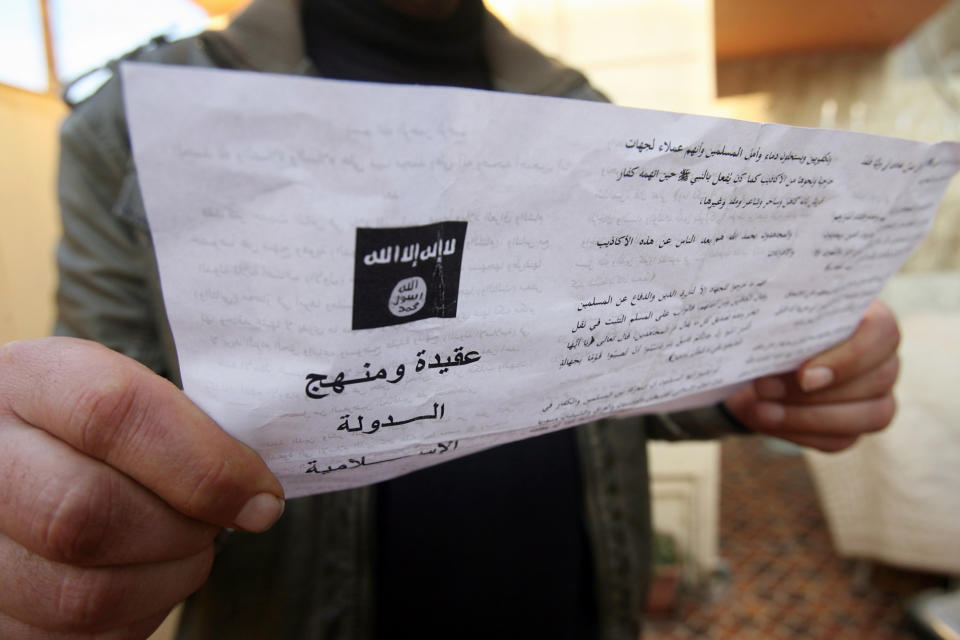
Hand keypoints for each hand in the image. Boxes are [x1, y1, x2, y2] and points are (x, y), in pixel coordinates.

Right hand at [0, 337, 283, 638]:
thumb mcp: (126, 388)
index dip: (204, 463)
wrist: (19, 461)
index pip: (113, 413)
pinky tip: (146, 578)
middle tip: (218, 523)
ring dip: (168, 579)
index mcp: (24, 380)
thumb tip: (256, 499)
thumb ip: (184, 425)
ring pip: (83, 595)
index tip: (262, 496)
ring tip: (185, 547)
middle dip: (185, 530)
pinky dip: (137, 616)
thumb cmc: (95, 427)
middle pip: (88, 515)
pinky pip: (76, 639)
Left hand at [724, 300, 899, 451]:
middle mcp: (884, 361)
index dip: (850, 357)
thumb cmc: (773, 328)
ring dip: (808, 417)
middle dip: (814, 391)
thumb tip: (763, 315)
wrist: (757, 361)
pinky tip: (767, 420)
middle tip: (764, 386)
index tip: (803, 374)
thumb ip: (781, 310)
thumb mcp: (773, 313)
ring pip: (868, 416)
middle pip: (877, 380)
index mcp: (872, 320)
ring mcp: (876, 398)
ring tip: (762, 409)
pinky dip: (800, 433)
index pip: (883, 332)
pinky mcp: (854, 428)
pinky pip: (840, 440)